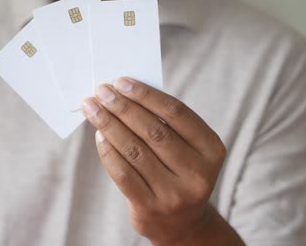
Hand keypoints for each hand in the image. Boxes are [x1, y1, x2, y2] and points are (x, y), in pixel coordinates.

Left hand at [82, 78, 228, 244]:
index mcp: (212, 149)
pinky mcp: (150, 208)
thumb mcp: (187, 149)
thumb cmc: (178, 172)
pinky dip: (108, 151)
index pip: (176, 113)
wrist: (181, 223)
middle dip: (123, 107)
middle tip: (101, 91)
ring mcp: (174, 194)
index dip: (146, 95)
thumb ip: (165, 124)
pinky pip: (123, 173)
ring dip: (109, 125)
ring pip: (135, 151)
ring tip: (93, 109)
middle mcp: (197, 173)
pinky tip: (99, 135)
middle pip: (153, 131)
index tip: (121, 82)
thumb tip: (125, 94)